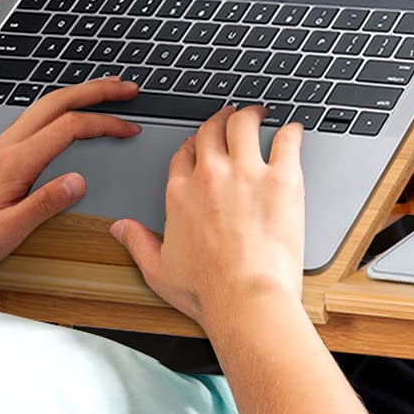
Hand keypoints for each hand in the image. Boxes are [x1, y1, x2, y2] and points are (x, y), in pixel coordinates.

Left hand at [0, 77, 141, 277]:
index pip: (68, 128)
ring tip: (106, 91)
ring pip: (45, 105)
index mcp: (14, 162)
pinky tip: (69, 113)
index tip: (130, 129)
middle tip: (127, 87)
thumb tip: (80, 181)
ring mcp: (1, 146)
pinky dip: (61, 107)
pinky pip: (35, 117)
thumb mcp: (7, 231)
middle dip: (95, 90)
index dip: (104, 124)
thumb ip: (45, 204)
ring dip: (78, 94)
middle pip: (57, 102)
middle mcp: (7, 146)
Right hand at [110, 105, 305, 329]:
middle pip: (211, 130)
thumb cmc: (207, 290)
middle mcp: (210, 175)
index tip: (202, 146)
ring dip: (251, 115)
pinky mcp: (282, 179)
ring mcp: (246, 173)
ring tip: (259, 114)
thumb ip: (138, 243)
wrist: (246, 299)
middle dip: (220, 120)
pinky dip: (291, 132)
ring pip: (244, 125)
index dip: (194, 144)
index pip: (184, 153)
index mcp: (180, 192)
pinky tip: (293, 131)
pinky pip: (287, 140)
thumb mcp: (158, 270)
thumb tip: (120, 228)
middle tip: (231, 118)